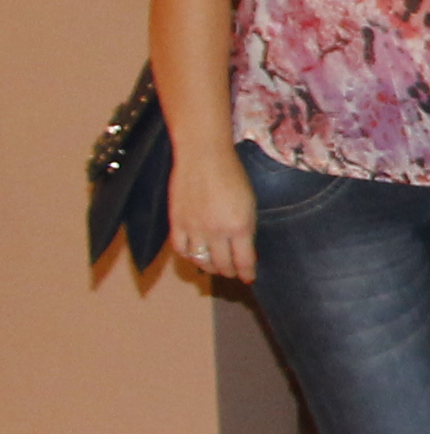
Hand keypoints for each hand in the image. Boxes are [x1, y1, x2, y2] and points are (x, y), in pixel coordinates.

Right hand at [168, 144, 257, 283]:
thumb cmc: (233, 174)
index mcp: (240, 226)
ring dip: (210, 268)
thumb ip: (246, 227)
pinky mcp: (176, 222)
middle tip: (233, 273)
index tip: (249, 278)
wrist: (203, 155)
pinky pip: (180, 249)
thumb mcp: (249, 203)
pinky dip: (188, 257)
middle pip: (222, 265)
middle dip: (230, 272)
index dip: (247, 273)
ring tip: (216, 267)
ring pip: (201, 261)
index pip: (244, 261)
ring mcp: (193, 228)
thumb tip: (245, 247)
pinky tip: (194, 256)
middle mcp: (216, 231)